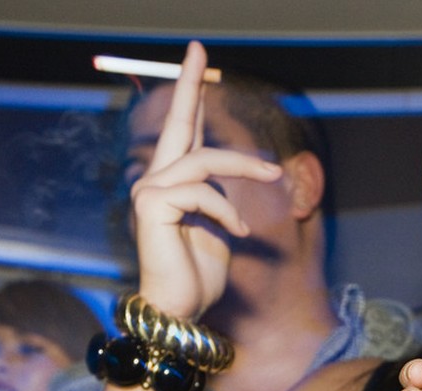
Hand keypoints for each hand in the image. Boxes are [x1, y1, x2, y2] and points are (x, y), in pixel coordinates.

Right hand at [131, 41, 283, 317]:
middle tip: (199, 49)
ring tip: (272, 174)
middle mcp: (153, 181)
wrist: (181, 310)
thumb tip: (238, 169)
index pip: (181, 131)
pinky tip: (236, 230)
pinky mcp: (151, 206)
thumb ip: (219, 195)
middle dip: (188, 84)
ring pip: (204, 161)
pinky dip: (225, 211)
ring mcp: (148, 192)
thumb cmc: (199, 275)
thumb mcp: (220, 226)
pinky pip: (201, 193)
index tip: (197, 61)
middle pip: (176, 125)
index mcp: (170, 182)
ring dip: (245, 166)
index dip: (189, 96)